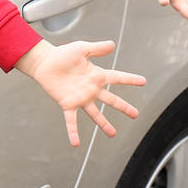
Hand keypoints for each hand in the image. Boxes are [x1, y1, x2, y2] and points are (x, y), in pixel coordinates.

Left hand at [16, 39, 145, 146]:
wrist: (44, 62)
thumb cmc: (62, 54)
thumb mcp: (82, 48)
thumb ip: (97, 48)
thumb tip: (112, 45)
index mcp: (96, 75)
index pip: (116, 77)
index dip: (130, 79)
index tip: (143, 81)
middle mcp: (91, 89)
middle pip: (111, 100)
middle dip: (123, 107)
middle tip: (135, 114)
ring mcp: (80, 98)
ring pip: (95, 114)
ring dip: (104, 124)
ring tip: (113, 134)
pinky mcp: (67, 103)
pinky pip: (72, 120)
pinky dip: (73, 131)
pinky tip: (76, 143)